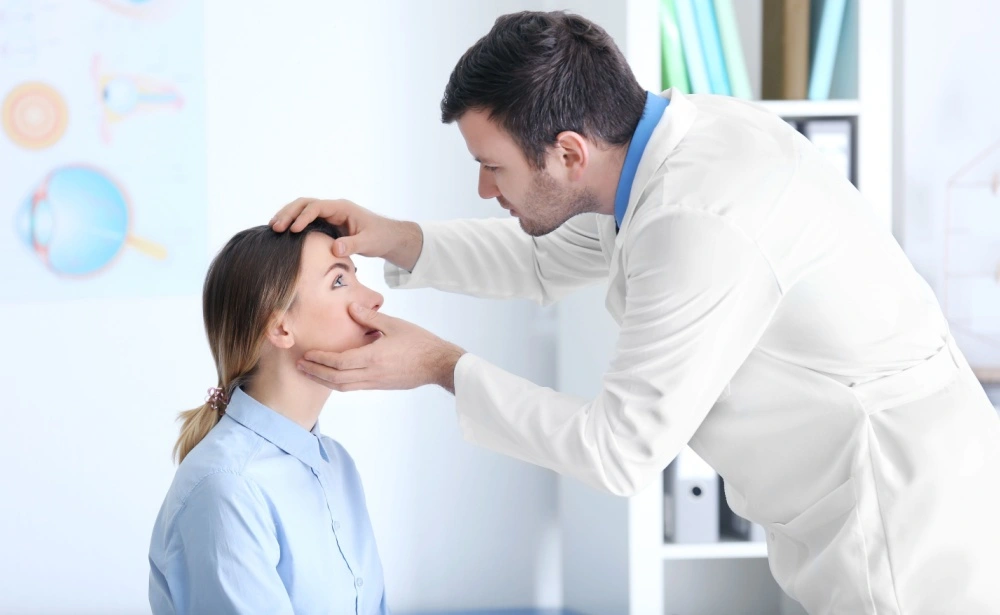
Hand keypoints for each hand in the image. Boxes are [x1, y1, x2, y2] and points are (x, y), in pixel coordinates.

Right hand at [270, 198, 422, 269]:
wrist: (388, 237)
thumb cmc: (381, 237)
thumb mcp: (369, 242)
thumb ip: (353, 244)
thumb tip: (335, 248)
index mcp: (342, 208)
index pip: (317, 207)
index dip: (303, 217)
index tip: (293, 230)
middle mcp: (333, 208)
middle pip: (305, 203)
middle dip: (289, 213)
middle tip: (275, 227)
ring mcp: (329, 214)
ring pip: (303, 209)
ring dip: (288, 216)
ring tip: (273, 227)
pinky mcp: (327, 223)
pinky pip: (307, 219)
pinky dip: (294, 223)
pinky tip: (283, 233)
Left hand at [298, 303, 465, 392]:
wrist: (438, 364)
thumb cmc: (420, 343)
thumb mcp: (395, 324)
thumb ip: (370, 317)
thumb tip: (350, 307)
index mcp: (373, 358)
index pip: (338, 362)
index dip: (320, 359)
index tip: (307, 354)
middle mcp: (372, 374)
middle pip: (336, 378)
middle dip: (315, 372)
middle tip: (300, 366)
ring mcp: (376, 383)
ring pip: (343, 387)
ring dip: (324, 381)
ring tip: (310, 373)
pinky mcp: (381, 386)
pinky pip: (354, 387)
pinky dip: (339, 383)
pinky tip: (333, 377)